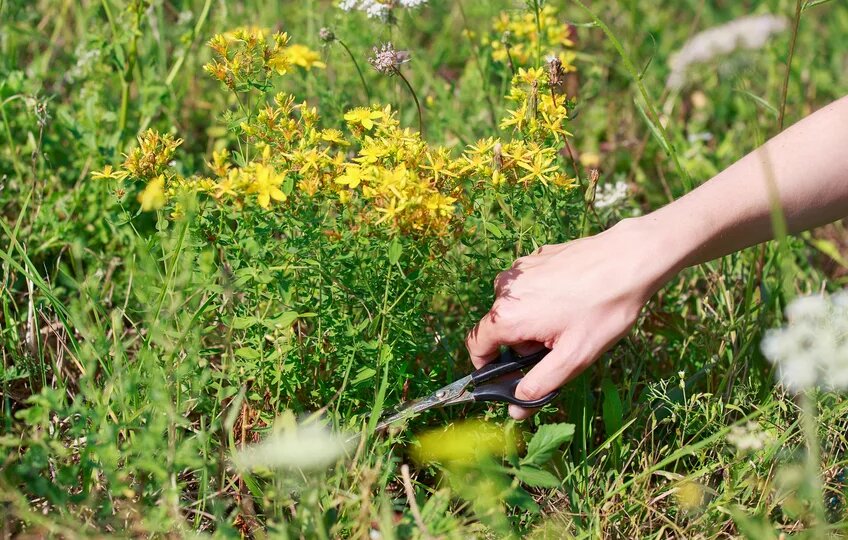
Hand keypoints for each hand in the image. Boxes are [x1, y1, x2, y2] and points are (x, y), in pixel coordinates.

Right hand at [465, 218, 682, 418]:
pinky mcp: (535, 257)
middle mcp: (505, 289)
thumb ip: (539, 385)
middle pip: (500, 328)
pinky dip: (543, 299)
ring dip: (533, 321)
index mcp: (507, 316)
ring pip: (515, 307)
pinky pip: (528, 288)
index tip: (513, 375)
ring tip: (570, 320)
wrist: (630, 259)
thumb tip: (515, 408)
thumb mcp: (573, 358)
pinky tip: (573, 299)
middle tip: (560, 345)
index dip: (489, 366)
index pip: (476, 347)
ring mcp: (520, 270)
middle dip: (523, 344)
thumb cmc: (603, 310)